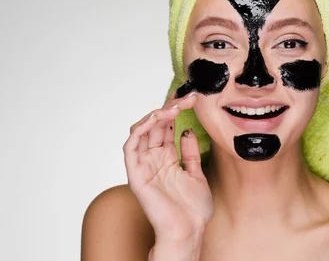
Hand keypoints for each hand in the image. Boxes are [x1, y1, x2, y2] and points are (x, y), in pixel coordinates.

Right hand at [123, 91, 213, 244]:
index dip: (177, 110)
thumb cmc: (193, 211)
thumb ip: (190, 153)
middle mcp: (153, 160)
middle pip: (155, 125)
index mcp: (167, 159)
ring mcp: (143, 166)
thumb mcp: (197, 174)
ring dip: (156, 114)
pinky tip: (155, 119)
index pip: (167, 127)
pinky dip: (140, 129)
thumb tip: (186, 130)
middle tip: (188, 96)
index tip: (193, 97)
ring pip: (141, 131)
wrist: (188, 232)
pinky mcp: (136, 174)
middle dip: (170, 107)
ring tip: (174, 107)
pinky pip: (131, 147)